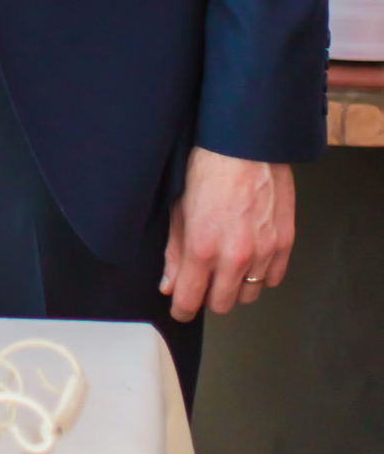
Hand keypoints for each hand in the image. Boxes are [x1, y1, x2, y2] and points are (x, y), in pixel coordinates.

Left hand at [161, 146, 293, 319]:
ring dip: (236, 286)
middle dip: (208, 296)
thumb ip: (175, 254)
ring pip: (249, 296)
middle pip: (222, 304)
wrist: (245, 144)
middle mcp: (235, 256)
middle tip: (204, 280)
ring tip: (227, 264)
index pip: (190, 300)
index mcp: (202, 248)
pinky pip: (273, 279)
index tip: (180, 308)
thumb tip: (170, 286)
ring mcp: (263, 252)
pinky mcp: (284, 244)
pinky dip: (261, 275)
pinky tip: (250, 257)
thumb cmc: (207, 168)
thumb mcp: (179, 209)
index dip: (182, 308)